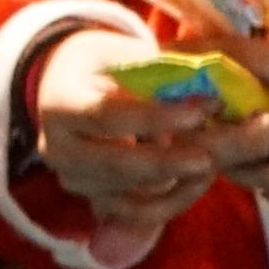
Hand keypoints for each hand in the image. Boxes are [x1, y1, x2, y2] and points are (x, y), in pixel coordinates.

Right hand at [31, 29, 222, 231]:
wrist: (70, 88)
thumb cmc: (105, 65)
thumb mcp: (123, 55)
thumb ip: (156, 72)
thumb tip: (206, 87)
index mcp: (60, 104)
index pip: (106, 116)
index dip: (154, 118)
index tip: (199, 113)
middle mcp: (57, 148)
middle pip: (114, 164)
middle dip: (165, 163)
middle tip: (208, 158)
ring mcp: (73, 179)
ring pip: (127, 196)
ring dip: (174, 185)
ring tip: (211, 166)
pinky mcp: (93, 200)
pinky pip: (135, 213)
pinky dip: (170, 203)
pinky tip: (197, 184)